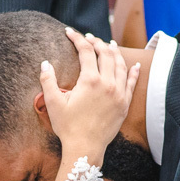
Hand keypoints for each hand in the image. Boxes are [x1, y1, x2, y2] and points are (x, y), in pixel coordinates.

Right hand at [41, 29, 140, 164]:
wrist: (85, 148)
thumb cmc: (67, 126)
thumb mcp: (53, 103)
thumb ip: (47, 80)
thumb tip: (45, 63)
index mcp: (90, 80)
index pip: (86, 51)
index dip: (77, 38)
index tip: (69, 32)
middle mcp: (107, 83)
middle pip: (105, 54)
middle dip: (96, 42)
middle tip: (88, 38)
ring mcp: (119, 93)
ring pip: (120, 65)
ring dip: (114, 52)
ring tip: (109, 45)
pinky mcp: (125, 104)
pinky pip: (132, 83)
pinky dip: (133, 72)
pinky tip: (134, 65)